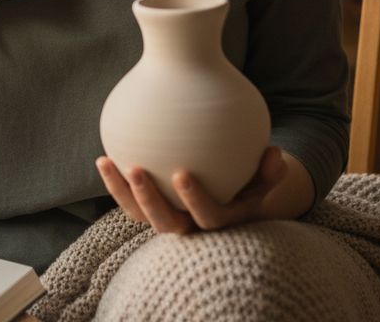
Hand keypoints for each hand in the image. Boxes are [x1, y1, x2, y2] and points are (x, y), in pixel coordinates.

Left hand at [96, 147, 287, 234]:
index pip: (207, 217)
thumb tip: (276, 153)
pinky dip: (115, 183)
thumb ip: (270, 170)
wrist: (231, 199)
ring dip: (121, 191)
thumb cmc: (249, 182)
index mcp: (220, 220)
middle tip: (136, 169)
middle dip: (149, 200)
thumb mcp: (264, 179)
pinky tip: (103, 156)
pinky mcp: (150, 210)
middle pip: (166, 224)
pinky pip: (130, 200)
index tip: (182, 174)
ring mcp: (169, 219)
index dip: (195, 200)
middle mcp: (191, 226)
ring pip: (140, 215)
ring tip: (106, 162)